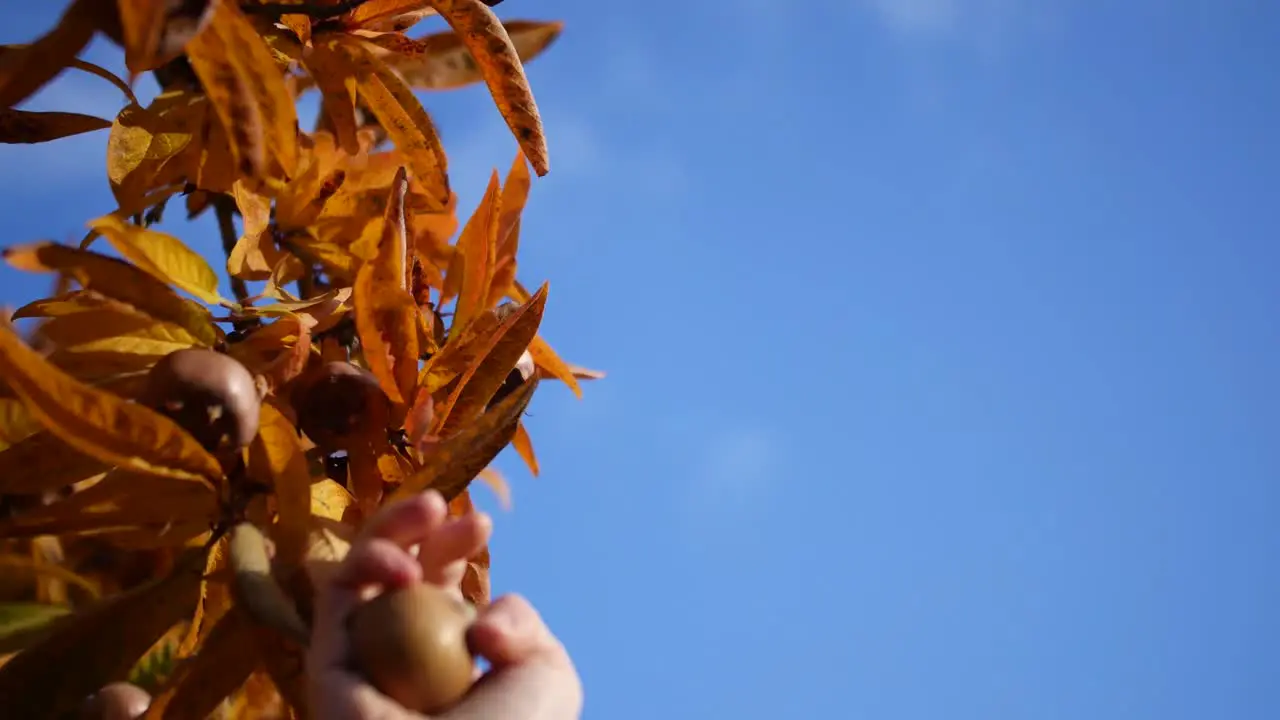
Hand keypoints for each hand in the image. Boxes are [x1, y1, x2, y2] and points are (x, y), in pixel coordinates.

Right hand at [307, 490, 582, 719]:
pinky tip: (402, 568)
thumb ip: (523, 625)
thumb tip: (481, 618)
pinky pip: (335, 595)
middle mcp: (402, 654)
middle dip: (425, 530)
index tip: (482, 526)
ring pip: (360, 572)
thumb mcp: (547, 674)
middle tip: (454, 514)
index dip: (455, 547)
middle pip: (399, 570)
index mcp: (452, 658)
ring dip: (390, 529)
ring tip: (426, 512)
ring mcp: (363, 657)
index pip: (442, 587)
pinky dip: (365, 562)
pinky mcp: (326, 662)